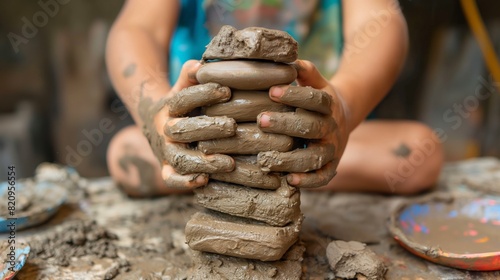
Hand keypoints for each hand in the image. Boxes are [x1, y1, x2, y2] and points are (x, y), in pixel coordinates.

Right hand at [138, 60, 235, 188]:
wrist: (156, 126)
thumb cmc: (182, 104)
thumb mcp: (184, 86)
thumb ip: (191, 75)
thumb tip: (202, 64)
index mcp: (169, 107)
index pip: (183, 99)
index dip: (203, 94)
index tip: (226, 91)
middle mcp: (166, 130)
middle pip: (182, 130)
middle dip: (208, 128)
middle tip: (233, 126)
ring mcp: (166, 152)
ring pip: (180, 158)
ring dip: (203, 161)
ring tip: (229, 163)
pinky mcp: (167, 170)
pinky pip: (171, 179)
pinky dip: (185, 182)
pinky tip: (204, 180)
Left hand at [257, 60, 349, 187]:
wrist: (345, 118)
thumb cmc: (319, 99)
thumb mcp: (317, 82)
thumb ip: (306, 72)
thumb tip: (289, 58)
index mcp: (329, 104)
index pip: (315, 99)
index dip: (295, 95)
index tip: (272, 91)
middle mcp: (332, 127)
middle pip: (311, 127)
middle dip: (286, 125)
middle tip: (261, 120)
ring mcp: (332, 149)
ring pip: (315, 156)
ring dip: (291, 158)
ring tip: (266, 158)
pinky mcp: (331, 167)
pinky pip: (323, 177)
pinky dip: (309, 182)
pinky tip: (289, 180)